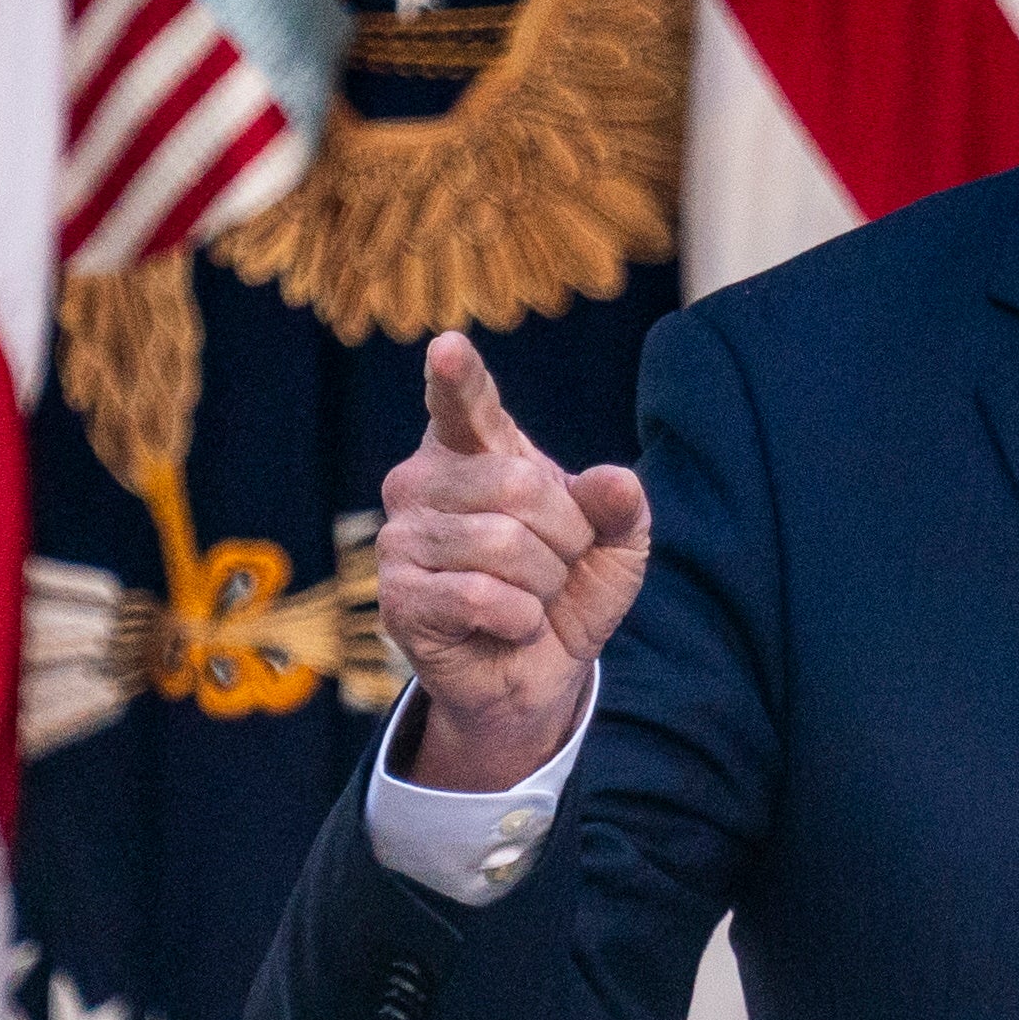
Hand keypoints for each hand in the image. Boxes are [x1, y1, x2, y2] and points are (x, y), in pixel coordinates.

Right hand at [378, 331, 650, 790]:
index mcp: (472, 448)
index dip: (458, 376)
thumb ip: (621, 505)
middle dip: (566, 535)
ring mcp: (401, 537)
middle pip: (520, 486)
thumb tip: (615, 482)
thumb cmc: (568, 588)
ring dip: (543, 582)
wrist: (539, 672)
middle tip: (554, 564)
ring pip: (503, 545)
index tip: (448, 347)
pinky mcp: (397, 597)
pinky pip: (482, 596)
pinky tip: (508, 625)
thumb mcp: (617, 543)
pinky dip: (520, 618)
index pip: (464, 403)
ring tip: (528, 595)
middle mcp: (423, 481)